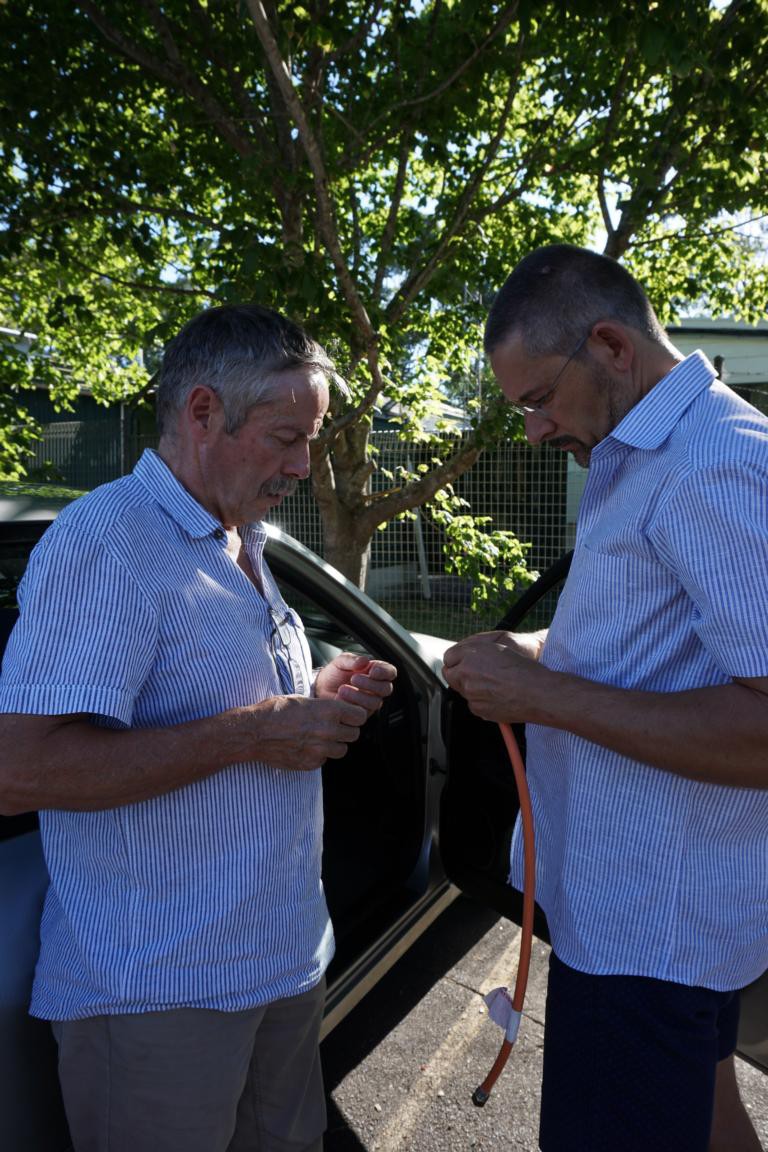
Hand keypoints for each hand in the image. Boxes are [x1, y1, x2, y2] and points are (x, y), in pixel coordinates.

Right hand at [241, 694, 369, 770]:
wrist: (254, 733)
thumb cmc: (275, 711)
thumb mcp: (301, 699)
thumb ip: (323, 707)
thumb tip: (336, 709)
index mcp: (328, 710)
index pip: (360, 716)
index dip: (355, 715)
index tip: (349, 715)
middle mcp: (328, 730)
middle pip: (354, 734)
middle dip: (347, 730)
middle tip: (335, 727)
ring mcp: (320, 749)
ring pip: (342, 750)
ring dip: (335, 744)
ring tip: (321, 738)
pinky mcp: (310, 763)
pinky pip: (324, 760)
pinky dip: (320, 755)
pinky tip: (307, 747)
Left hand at [314, 653, 396, 718]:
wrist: (320, 688)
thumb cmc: (334, 674)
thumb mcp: (341, 662)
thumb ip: (352, 659)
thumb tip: (365, 661)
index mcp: (375, 672)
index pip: (390, 672)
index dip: (384, 672)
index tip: (372, 671)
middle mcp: (375, 688)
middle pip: (386, 689)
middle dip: (370, 684)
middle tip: (354, 678)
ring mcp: (369, 702)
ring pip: (376, 702)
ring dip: (359, 695)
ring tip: (342, 689)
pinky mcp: (361, 713)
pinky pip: (363, 712)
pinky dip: (351, 705)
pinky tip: (341, 698)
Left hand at [442, 631, 549, 722]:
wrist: (536, 693)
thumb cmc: (523, 669)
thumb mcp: (498, 648)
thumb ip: (476, 652)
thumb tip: (464, 657)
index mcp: (470, 654)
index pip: (449, 656)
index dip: (457, 659)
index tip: (462, 662)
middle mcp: (466, 672)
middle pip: (449, 674)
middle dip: (458, 673)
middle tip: (474, 674)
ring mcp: (470, 692)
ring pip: (462, 690)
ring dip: (471, 687)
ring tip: (494, 684)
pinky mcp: (477, 708)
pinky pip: (473, 703)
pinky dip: (481, 700)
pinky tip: (497, 696)